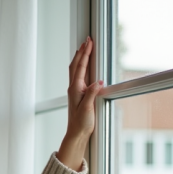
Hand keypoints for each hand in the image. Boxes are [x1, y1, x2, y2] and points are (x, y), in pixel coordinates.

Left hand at [57, 37, 102, 170]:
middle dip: (82, 51)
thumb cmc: (81, 123)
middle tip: (87, 40)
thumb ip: (92, 93)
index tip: (89, 42)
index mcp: (75, 88)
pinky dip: (81, 67)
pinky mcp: (79, 95)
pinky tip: (84, 66)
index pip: (80, 66)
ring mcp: (75, 91)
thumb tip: (98, 82)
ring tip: (84, 48)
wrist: (76, 133)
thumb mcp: (88, 108)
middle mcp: (74, 88)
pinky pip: (78, 76)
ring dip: (80, 58)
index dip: (85, 53)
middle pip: (76, 65)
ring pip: (76, 70)